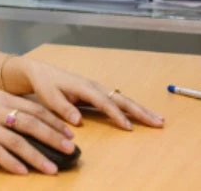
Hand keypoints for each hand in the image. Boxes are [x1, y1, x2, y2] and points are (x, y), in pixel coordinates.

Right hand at [0, 90, 77, 174]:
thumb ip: (5, 110)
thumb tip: (34, 124)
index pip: (34, 109)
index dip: (54, 121)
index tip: (70, 133)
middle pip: (31, 123)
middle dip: (53, 137)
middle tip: (69, 149)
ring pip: (17, 141)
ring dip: (37, 157)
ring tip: (51, 168)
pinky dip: (12, 164)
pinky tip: (23, 173)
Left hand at [9, 57, 164, 130]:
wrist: (41, 73)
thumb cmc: (45, 85)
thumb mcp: (49, 98)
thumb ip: (64, 108)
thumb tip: (78, 120)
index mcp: (84, 87)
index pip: (104, 103)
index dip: (116, 115)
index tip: (128, 128)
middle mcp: (95, 86)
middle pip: (122, 99)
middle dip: (140, 111)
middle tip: (158, 122)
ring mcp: (98, 88)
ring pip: (124, 99)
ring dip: (141, 109)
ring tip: (158, 120)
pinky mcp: (98, 92)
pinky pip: (119, 100)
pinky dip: (132, 107)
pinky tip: (143, 114)